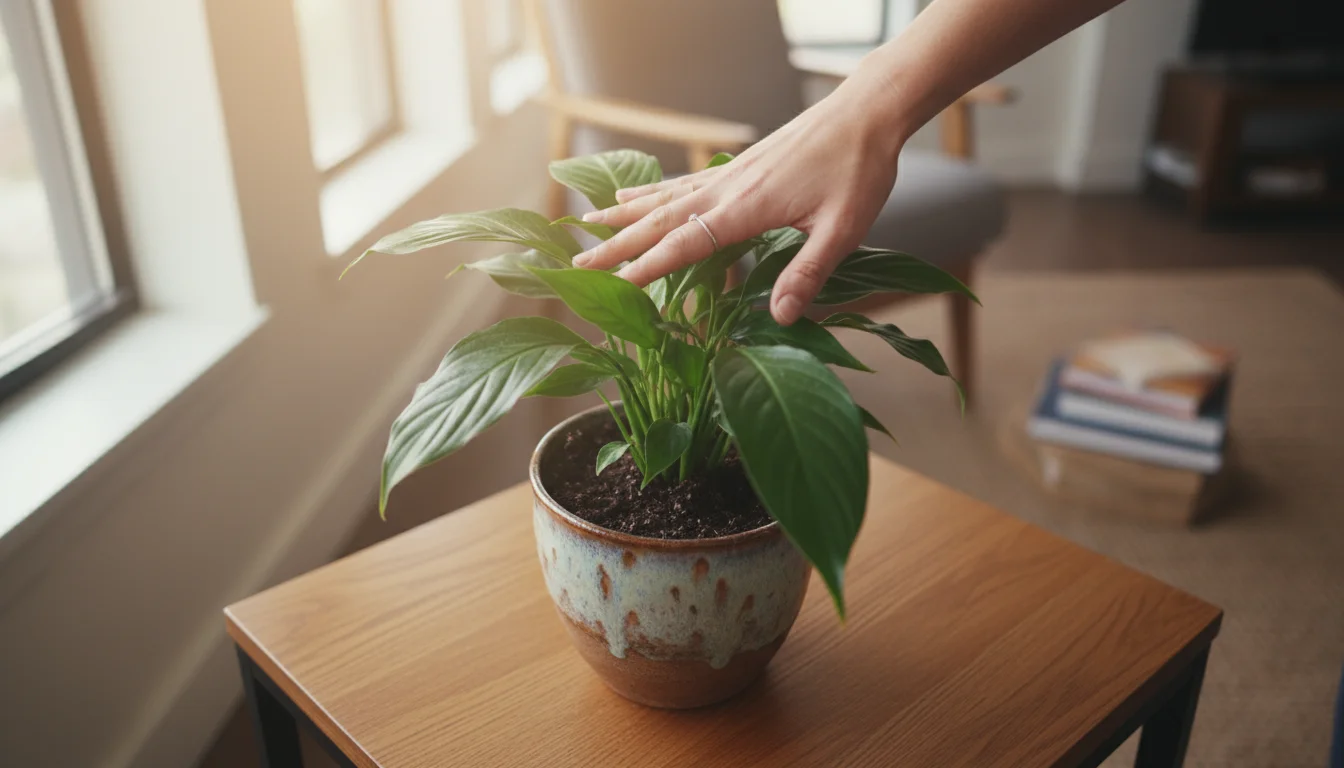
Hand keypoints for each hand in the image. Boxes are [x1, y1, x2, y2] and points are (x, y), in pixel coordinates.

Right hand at [572, 72, 908, 325]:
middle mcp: (726, 189)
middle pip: (659, 221)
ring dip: (623, 215)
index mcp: (745, 209)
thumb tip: (782, 318)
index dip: (647, 268)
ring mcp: (727, 175)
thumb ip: (808, 273)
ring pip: (663, 199)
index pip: (684, 244)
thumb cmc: (859, 170)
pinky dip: (650, 192)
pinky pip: (681, 182)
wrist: (866, 114)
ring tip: (586, 225)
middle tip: (577, 262)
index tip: (612, 288)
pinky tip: (632, 196)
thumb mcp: (843, 229)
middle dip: (616, 244)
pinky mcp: (736, 166)